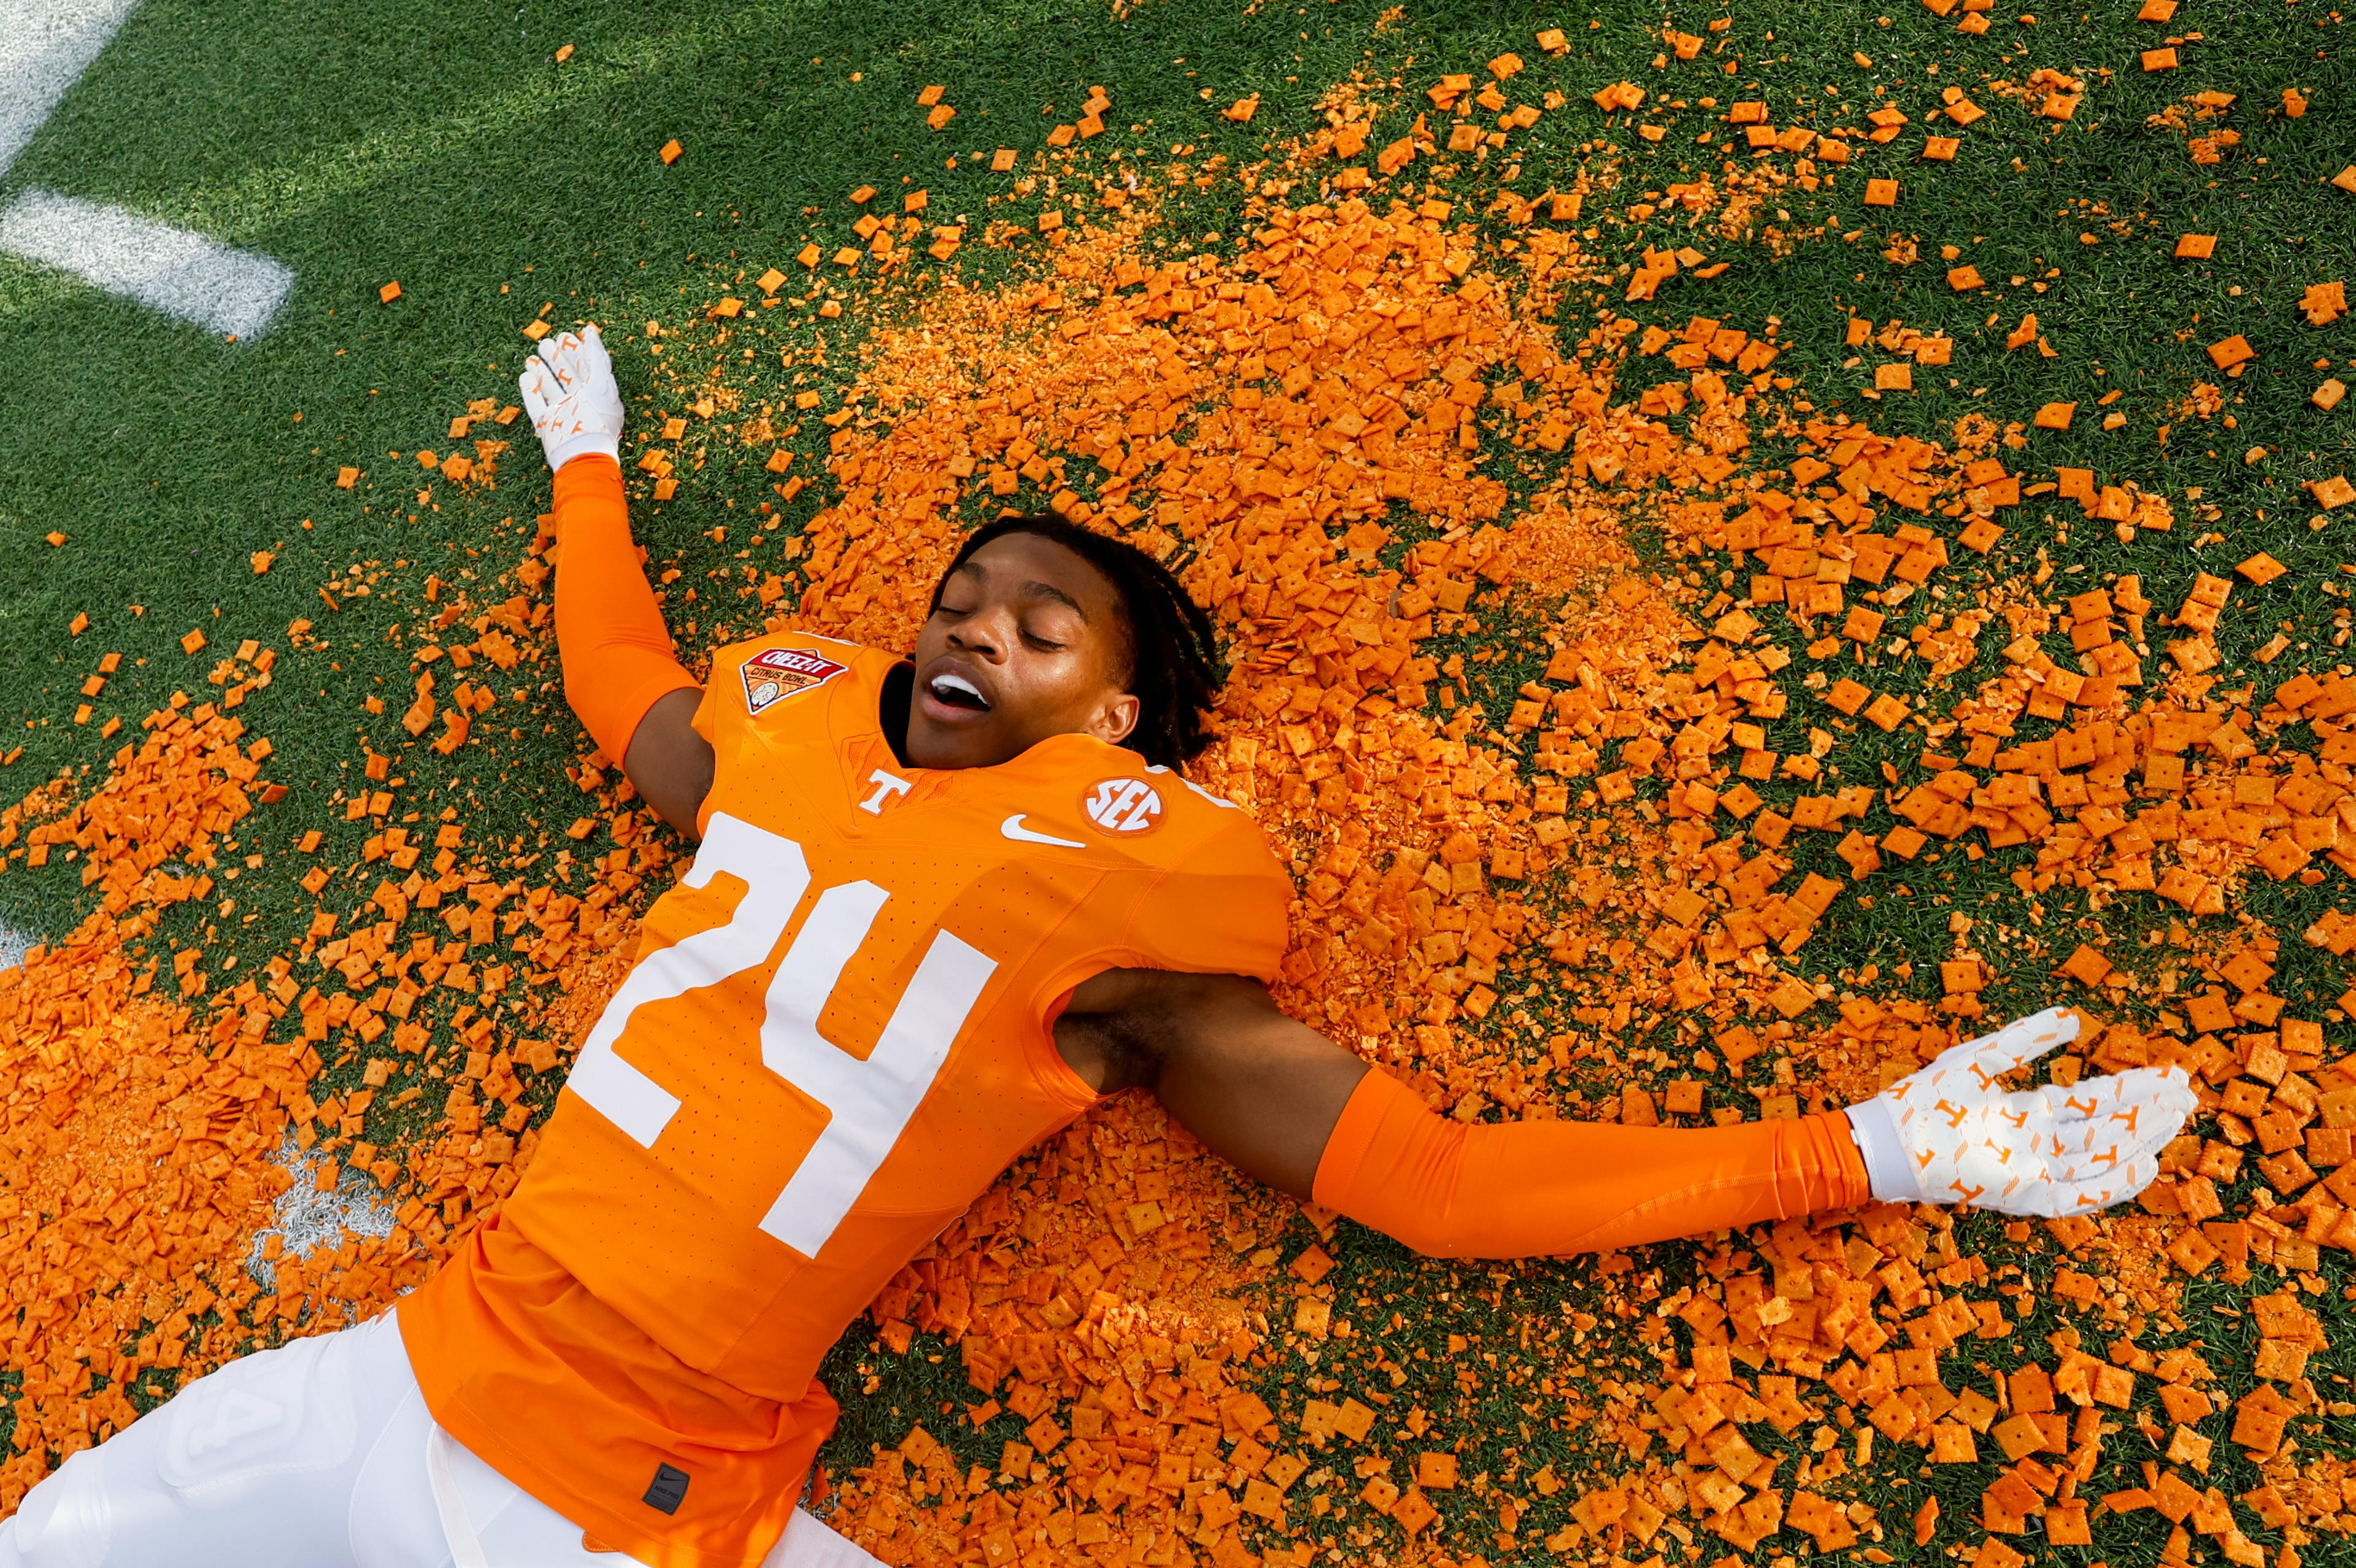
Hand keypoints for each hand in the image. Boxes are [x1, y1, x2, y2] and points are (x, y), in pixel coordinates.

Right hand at [518, 323, 623, 470]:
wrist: (584, 455)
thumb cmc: (598, 419)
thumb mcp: (601, 382)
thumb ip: (596, 357)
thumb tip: (590, 332)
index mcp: (598, 394)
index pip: (588, 368)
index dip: (577, 351)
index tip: (565, 335)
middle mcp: (582, 403)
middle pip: (568, 376)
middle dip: (557, 358)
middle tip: (545, 342)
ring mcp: (565, 414)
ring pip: (551, 389)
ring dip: (542, 372)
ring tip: (531, 357)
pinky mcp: (549, 426)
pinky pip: (537, 406)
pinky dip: (530, 391)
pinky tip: (525, 376)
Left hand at [1844, 1007, 2196, 1216]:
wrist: (1892, 1139)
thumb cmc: (1928, 1097)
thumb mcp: (1981, 1058)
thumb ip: (2027, 1038)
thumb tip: (2075, 1018)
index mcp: (2028, 1110)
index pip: (2092, 1100)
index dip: (2132, 1088)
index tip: (2171, 1076)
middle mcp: (2038, 1141)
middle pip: (2106, 1127)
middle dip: (2148, 1112)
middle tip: (2189, 1096)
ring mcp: (2035, 1169)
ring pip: (2101, 1156)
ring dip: (2141, 1139)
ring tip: (2177, 1116)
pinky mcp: (2025, 1195)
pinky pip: (2079, 1195)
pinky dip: (2113, 1183)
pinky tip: (2146, 1164)